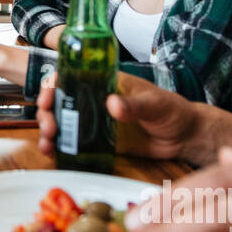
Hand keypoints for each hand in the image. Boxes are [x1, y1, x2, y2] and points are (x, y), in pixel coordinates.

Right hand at [38, 72, 214, 164]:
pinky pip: (74, 143)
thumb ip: (134, 105)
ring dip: (49, 132)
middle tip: (49, 128)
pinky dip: (60, 148)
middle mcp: (95, 100)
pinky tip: (53, 154)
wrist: (185, 137)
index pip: (70, 77)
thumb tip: (112, 104)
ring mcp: (95, 122)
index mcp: (106, 82)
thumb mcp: (155, 104)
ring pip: (62, 123)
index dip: (52, 86)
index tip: (46, 99)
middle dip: (47, 113)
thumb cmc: (173, 111)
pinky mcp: (99, 142)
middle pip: (60, 102)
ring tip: (48, 144)